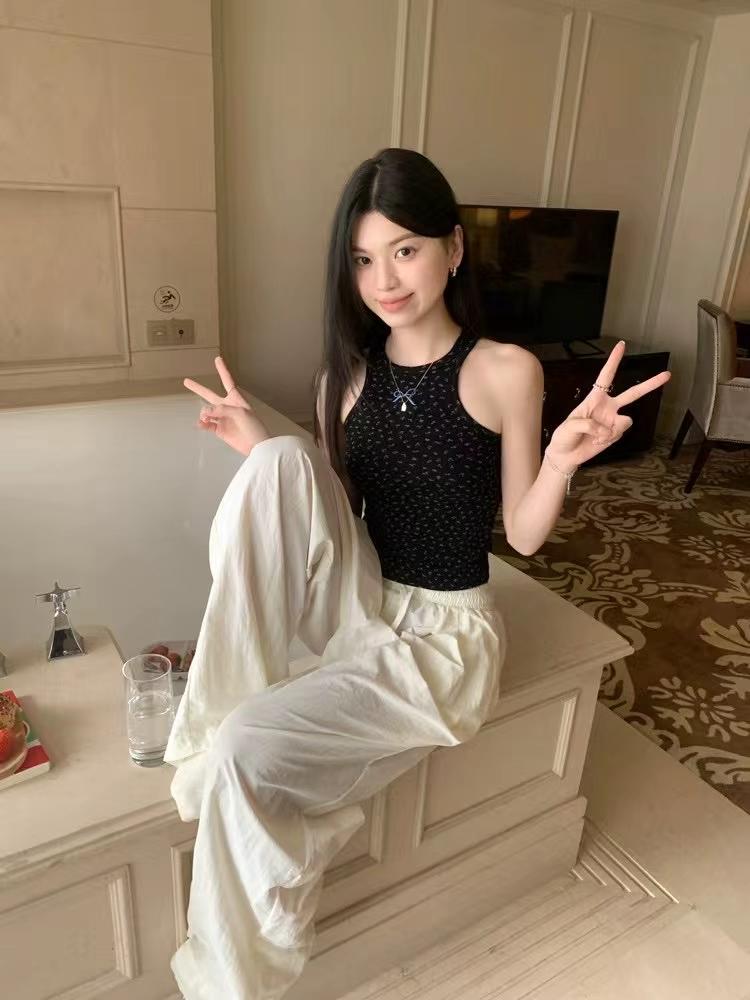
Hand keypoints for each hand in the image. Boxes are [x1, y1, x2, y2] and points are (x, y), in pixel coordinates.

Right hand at [184, 357, 269, 455]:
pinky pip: (207, 424)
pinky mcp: (219, 430)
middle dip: (198, 388)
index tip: (218, 359)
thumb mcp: (240, 413)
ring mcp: (222, 418)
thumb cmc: (253, 427)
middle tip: (186, 381)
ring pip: (206, 411)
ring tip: (205, 418)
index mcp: (236, 399)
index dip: (222, 370)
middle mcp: (227, 407)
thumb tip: (206, 412)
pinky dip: (202, 424)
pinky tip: (201, 424)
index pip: (227, 380)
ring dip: (203, 413)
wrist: (257, 446)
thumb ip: (222, 409)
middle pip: (209, 395)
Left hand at [545, 340, 670, 471]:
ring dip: (611, 430)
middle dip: (651, 384)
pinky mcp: (615, 434)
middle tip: (668, 374)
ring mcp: (613, 421)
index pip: (606, 376)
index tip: (621, 345)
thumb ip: (588, 424)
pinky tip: (597, 441)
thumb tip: (605, 429)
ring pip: (626, 421)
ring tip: (596, 436)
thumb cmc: (564, 436)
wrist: (566, 455)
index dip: (614, 360)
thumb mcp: (569, 425)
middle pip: (633, 393)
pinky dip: (607, 439)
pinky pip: (618, 434)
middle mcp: (608, 407)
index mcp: (595, 398)